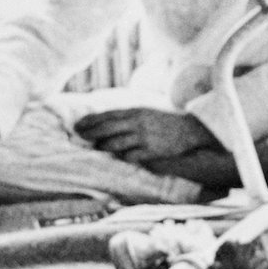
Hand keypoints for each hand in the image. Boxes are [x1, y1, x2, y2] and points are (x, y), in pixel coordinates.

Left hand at [75, 107, 213, 171]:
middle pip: (107, 128)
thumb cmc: (164, 121)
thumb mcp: (145, 112)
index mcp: (135, 111)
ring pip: (115, 144)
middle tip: (80, 136)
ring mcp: (144, 138)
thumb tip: (104, 120)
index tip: (77, 124)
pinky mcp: (151, 151)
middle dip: (91, 133)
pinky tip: (119, 156)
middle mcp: (137, 123)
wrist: (190, 129)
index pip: (107, 115)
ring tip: (98, 147)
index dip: (90, 120)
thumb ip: (127, 116)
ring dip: (103, 146)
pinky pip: (130, 156)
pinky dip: (122, 157)